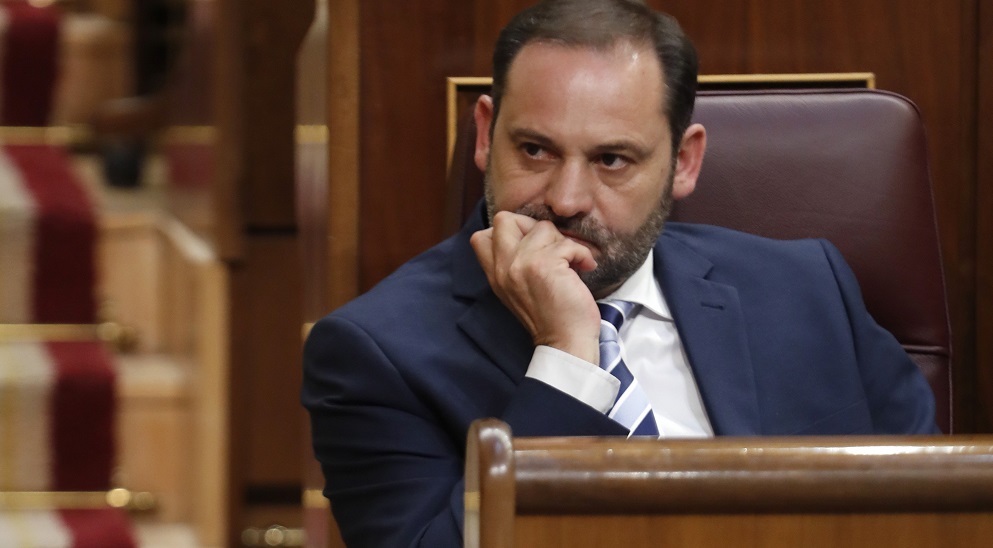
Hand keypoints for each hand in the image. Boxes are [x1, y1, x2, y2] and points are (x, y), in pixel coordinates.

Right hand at [470, 211, 601, 363]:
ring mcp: (521, 264)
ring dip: (564, 243)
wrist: (565, 344)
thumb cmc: (550, 318)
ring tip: (571, 264)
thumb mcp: (517, 291)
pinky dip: (582, 255)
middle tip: (550, 247)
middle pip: (504, 219)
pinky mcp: (544, 266)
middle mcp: (502, 267)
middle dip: (532, 226)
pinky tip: (583, 269)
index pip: (481, 236)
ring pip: (543, 227)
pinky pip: (568, 243)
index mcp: (495, 275)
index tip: (531, 247)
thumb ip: (513, 265)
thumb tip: (531, 233)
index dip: (509, 232)